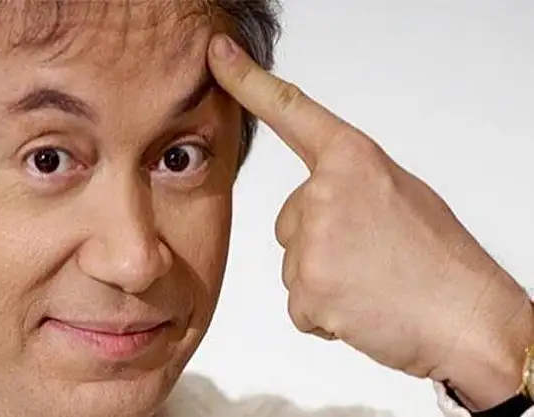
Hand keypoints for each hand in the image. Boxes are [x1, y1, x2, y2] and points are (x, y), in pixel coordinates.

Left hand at [207, 33, 533, 409]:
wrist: (467, 318)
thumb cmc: (440, 258)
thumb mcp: (399, 194)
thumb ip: (348, 184)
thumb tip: (317, 200)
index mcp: (353, 159)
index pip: (290, 110)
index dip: (248, 80)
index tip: (217, 55)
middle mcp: (324, 192)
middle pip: (290, 219)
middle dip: (320, 242)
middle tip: (372, 258)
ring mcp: (313, 242)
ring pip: (295, 263)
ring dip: (325, 280)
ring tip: (372, 284)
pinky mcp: (307, 290)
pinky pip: (299, 303)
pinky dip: (325, 314)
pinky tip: (361, 310)